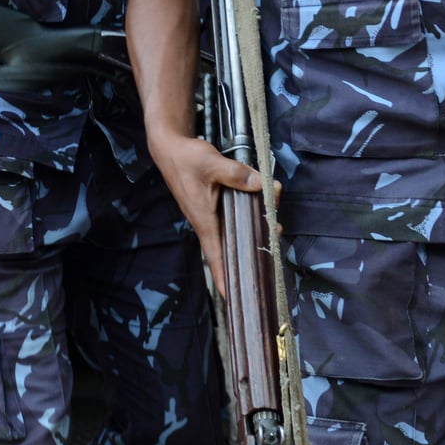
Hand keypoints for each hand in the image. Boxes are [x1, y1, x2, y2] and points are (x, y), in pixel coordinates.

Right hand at [149, 129, 264, 298]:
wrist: (170, 148)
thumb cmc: (185, 159)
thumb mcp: (211, 163)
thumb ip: (236, 174)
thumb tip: (262, 185)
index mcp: (204, 220)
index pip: (215, 255)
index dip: (224, 277)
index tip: (232, 297)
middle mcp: (208, 222)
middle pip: (230, 245)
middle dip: (250, 250)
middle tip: (273, 249)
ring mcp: (210, 214)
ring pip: (234, 230)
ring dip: (252, 229)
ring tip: (274, 225)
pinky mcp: (213, 205)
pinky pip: (233, 218)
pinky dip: (247, 216)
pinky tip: (261, 208)